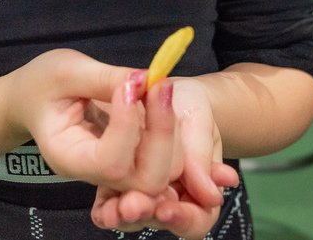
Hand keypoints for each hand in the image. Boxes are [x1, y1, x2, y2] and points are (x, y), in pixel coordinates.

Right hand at [5, 49, 176, 193]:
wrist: (32, 100)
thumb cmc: (41, 85)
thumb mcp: (65, 71)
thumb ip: (104, 78)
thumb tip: (145, 80)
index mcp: (68, 157)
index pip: (109, 162)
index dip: (128, 125)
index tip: (130, 84)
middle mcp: (95, 174)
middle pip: (145, 180)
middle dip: (162, 134)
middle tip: (161, 87)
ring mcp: (116, 172)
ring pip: (162, 173)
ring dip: (169, 130)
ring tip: (158, 89)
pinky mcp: (131, 159)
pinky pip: (163, 158)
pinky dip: (168, 129)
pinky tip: (158, 98)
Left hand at [90, 77, 239, 238]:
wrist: (164, 92)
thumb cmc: (187, 107)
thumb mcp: (197, 122)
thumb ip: (201, 157)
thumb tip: (210, 195)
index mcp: (200, 188)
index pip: (197, 219)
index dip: (183, 218)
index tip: (166, 208)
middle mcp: (171, 198)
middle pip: (158, 221)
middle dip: (144, 214)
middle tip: (131, 207)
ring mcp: (142, 193)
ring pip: (131, 217)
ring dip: (122, 213)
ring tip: (113, 209)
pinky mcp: (116, 186)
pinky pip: (109, 204)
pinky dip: (106, 207)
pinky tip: (102, 207)